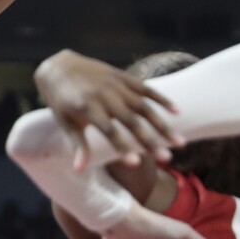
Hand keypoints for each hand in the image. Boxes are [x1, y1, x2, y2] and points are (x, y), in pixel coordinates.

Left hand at [34, 50, 181, 169]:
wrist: (60, 67)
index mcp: (87, 108)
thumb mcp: (65, 123)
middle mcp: (104, 96)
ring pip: (144, 107)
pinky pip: (146, 88)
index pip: (109, 131)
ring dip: (162, 124)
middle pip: (131, 122)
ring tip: (179, 143)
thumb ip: (78, 145)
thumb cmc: (61, 102)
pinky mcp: (123, 77)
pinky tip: (178, 112)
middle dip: (150, 141)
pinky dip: (161, 99)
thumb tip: (79, 171)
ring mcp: (116, 85)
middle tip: (167, 159)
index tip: (137, 164)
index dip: (122, 147)